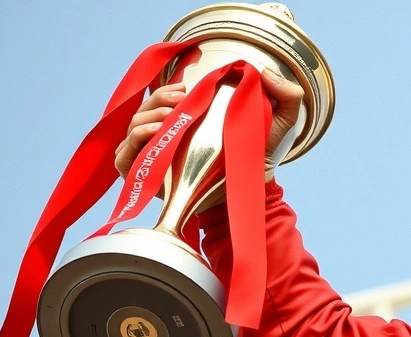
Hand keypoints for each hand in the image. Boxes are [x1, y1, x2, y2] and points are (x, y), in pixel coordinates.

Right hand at [114, 68, 304, 178]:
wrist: (250, 191)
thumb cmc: (259, 157)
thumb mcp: (279, 123)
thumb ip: (286, 95)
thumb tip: (264, 72)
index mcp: (186, 119)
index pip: (162, 98)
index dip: (167, 90)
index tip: (185, 89)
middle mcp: (165, 135)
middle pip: (145, 109)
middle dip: (158, 99)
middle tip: (180, 101)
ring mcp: (153, 156)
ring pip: (133, 127)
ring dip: (148, 117)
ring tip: (169, 118)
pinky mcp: (145, 176)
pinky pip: (124, 155)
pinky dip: (135, 140)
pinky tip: (156, 134)